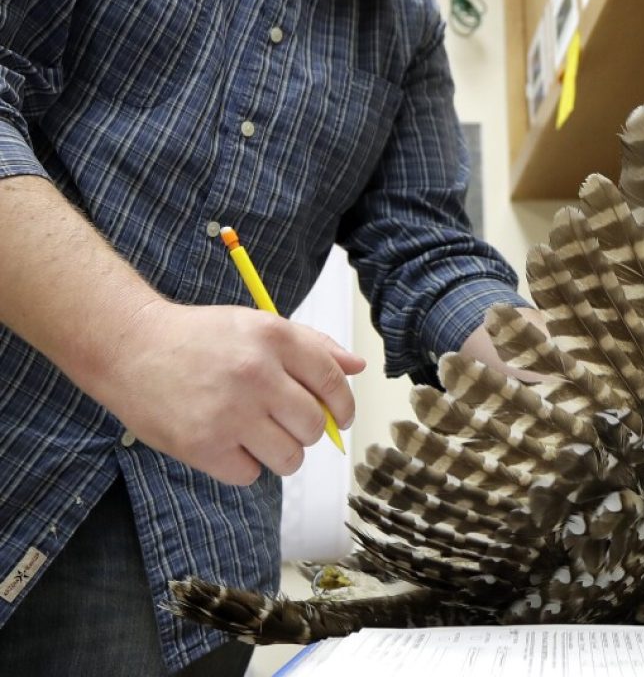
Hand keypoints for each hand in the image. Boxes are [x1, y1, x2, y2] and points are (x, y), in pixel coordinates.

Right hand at [94, 300, 365, 485]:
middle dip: (309, 432)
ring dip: (282, 454)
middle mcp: (256, 374)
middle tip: (288, 425)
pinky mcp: (202, 445)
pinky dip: (243, 466)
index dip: (344, 405)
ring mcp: (229, 412)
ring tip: (260, 436)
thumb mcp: (259, 324)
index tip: (341, 417)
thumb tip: (356, 367)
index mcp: (274, 338)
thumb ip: (312, 345)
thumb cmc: (200, 337)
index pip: (332, 380)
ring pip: (289, 457)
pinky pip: (249, 475)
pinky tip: (228, 444)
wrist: (131, 347)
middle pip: (314, 426)